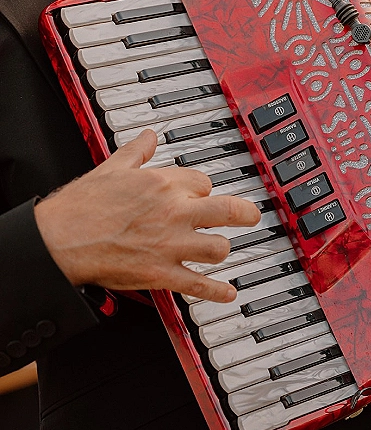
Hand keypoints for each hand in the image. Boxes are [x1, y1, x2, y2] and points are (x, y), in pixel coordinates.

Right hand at [34, 130, 260, 301]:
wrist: (60, 238)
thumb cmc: (82, 206)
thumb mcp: (111, 167)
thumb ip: (137, 151)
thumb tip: (149, 136)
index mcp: (162, 184)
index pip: (203, 182)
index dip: (203, 189)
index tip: (199, 195)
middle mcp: (173, 213)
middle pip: (227, 211)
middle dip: (245, 214)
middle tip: (251, 216)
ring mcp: (170, 245)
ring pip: (218, 248)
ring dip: (222, 249)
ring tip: (220, 250)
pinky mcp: (161, 273)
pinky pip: (198, 285)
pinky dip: (217, 292)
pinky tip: (228, 293)